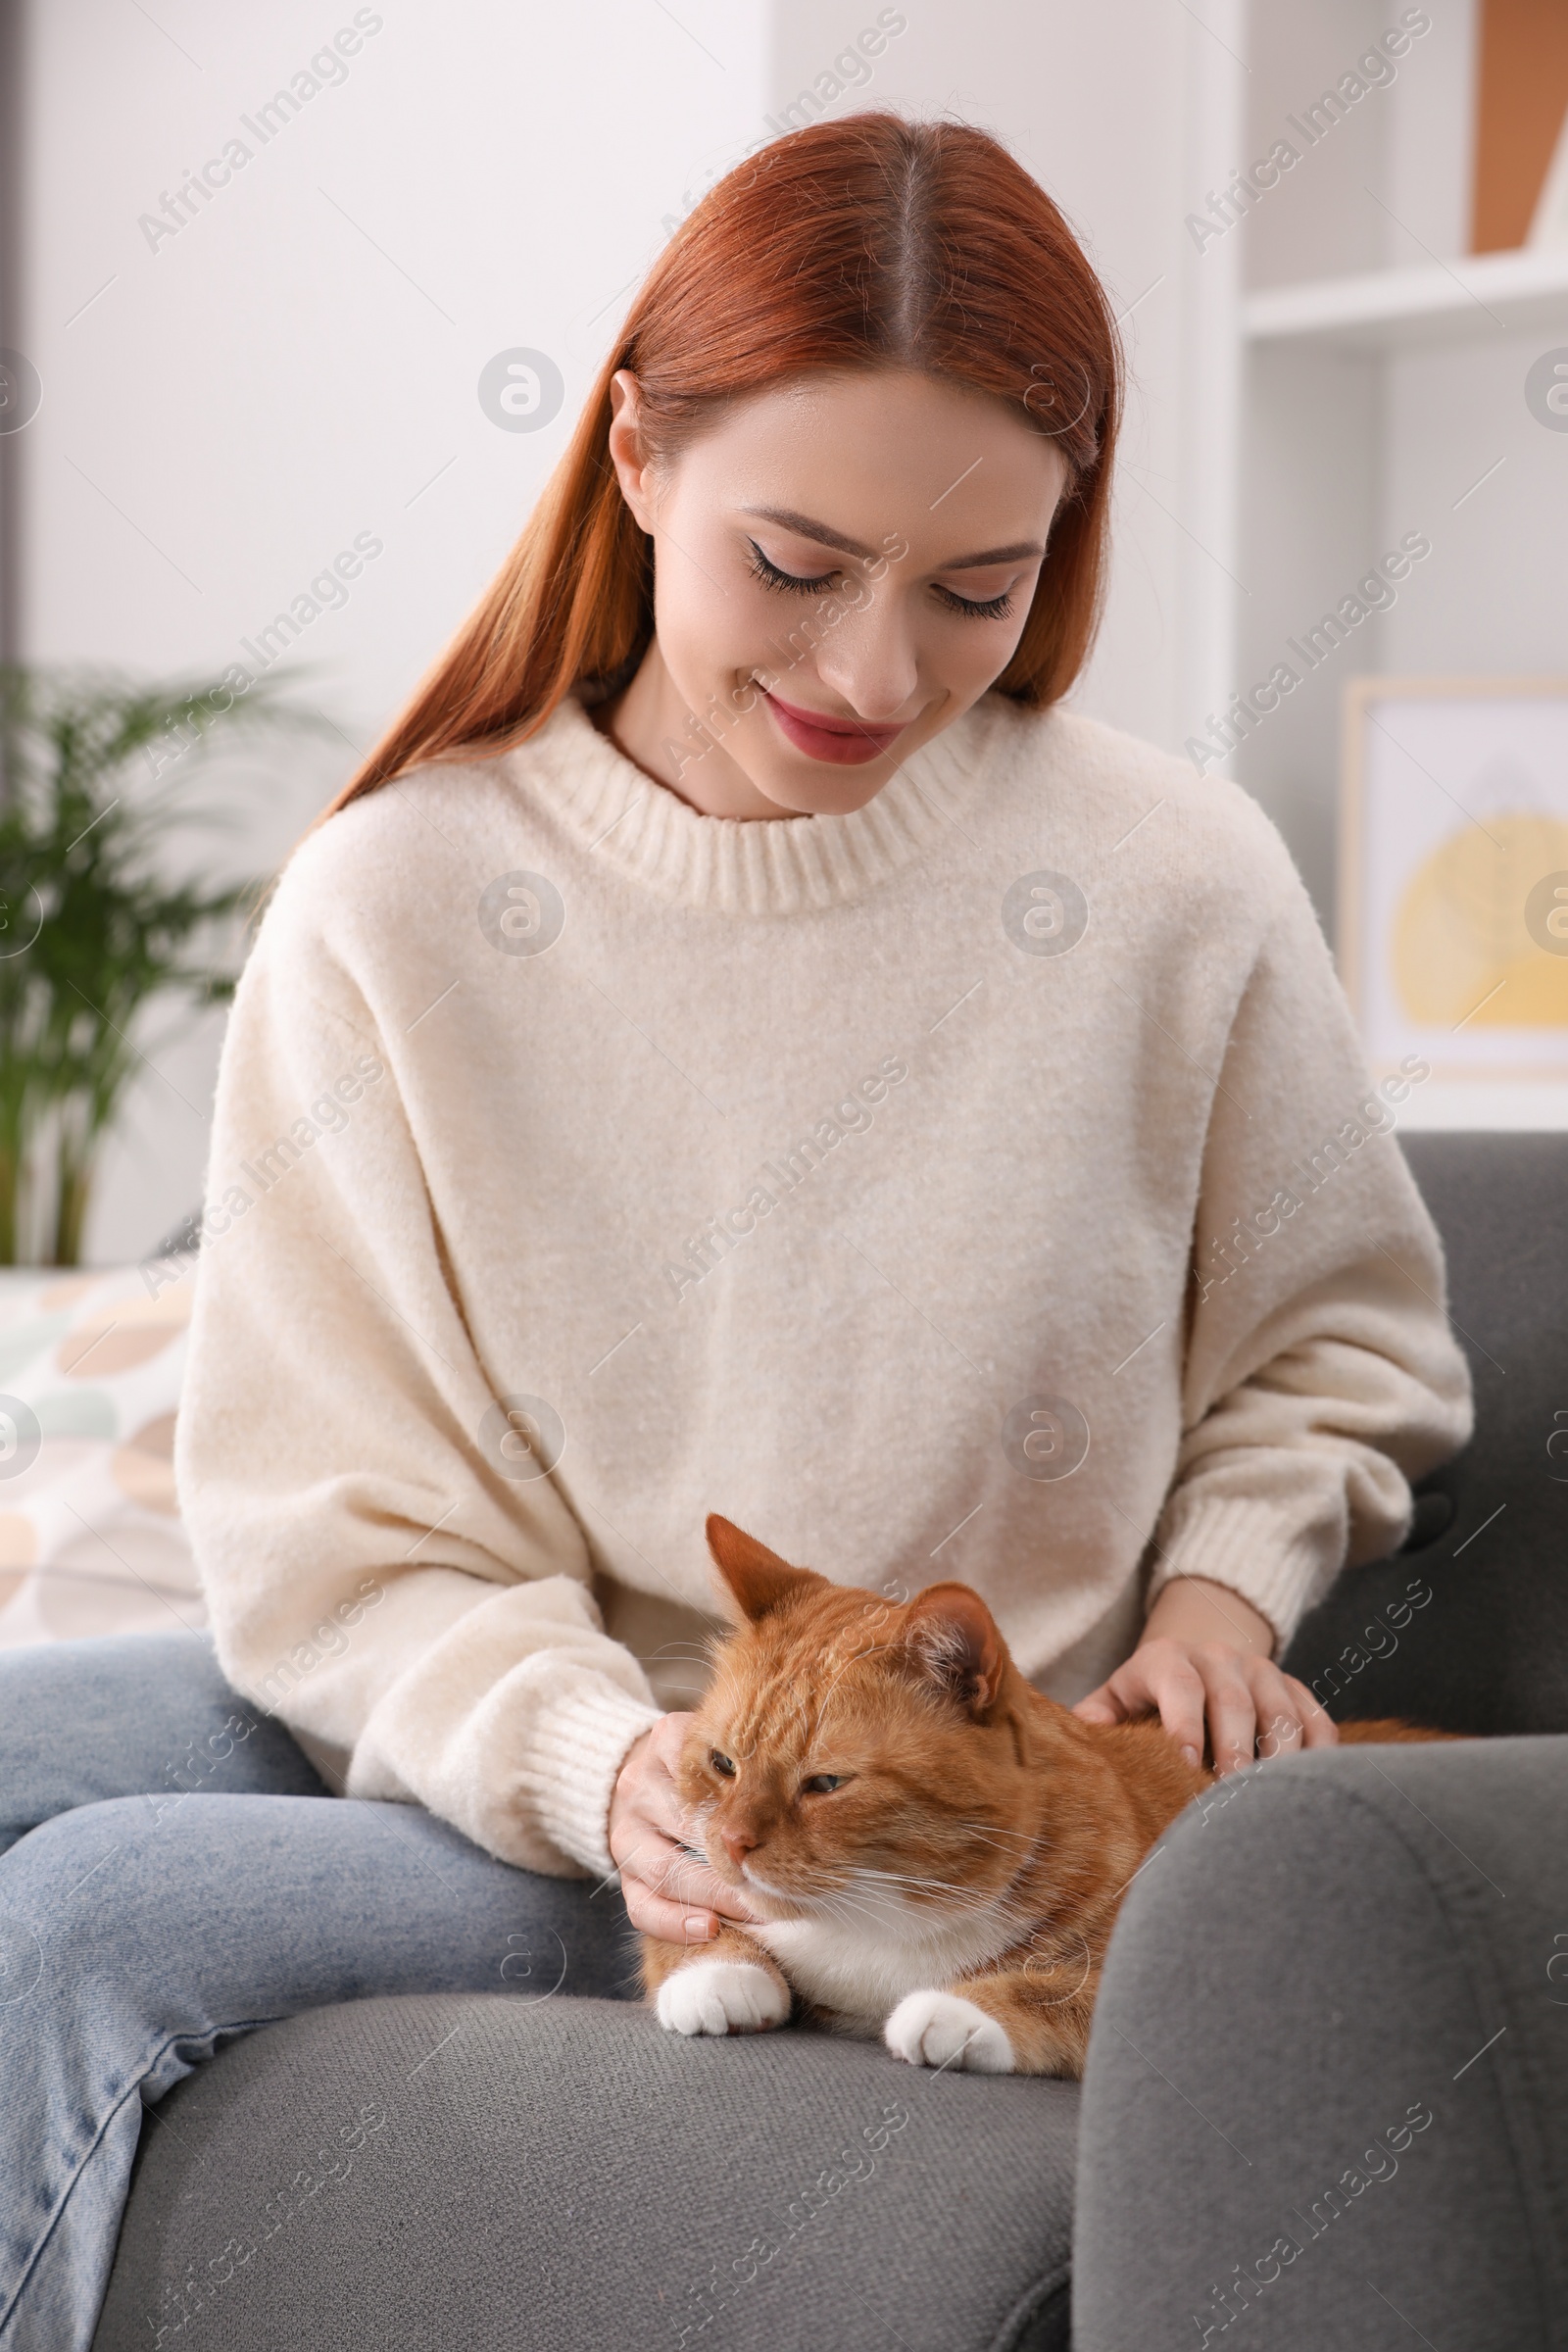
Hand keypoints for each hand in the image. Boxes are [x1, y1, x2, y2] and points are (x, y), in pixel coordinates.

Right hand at [608, 1712, 759, 1945]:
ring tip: (755, 1911)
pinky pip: (641, 1906)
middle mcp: (638, 1782)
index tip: (780, 1829)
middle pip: (687, 1826)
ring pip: (664, 1869)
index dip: (741, 1804)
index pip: (703, 1769)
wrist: (651, 1782)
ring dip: (714, 1896)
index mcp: (666, 1741)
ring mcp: (625, 1830)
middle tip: (779, 1880)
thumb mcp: (725, 1745)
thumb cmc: (708, 1767)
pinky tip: (709, 1929)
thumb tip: (803, 1790)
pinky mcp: (622, 1873)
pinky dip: (675, 1923)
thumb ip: (751, 1759)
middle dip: (736, 1860)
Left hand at [1071, 1574, 1337, 1774]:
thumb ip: (1097, 1720)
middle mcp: (1217, 1656)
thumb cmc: (1146, 1698)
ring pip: (1280, 1712)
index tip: (1186, 1768)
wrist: (1193, 1657)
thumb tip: (1075, 1746)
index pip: (1178, 1685)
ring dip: (1279, 1758)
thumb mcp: (1115, 1699)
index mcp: (1166, 1658)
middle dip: (1234, 1751)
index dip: (1183, 1724)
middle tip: (1232, 1796)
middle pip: (1233, 1702)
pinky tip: (1308, 1791)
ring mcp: (1261, 1670)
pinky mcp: (1295, 1688)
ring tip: (1271, 1802)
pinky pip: (1317, 1721)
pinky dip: (1318, 1757)